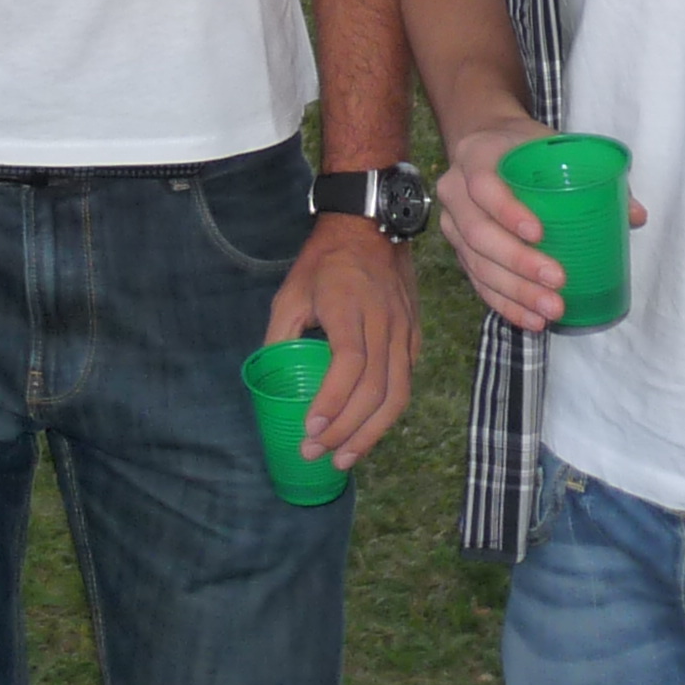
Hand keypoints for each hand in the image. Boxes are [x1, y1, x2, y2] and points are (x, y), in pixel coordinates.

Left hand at [270, 216, 417, 467]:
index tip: (311, 429)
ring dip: (371, 433)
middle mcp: (384, 322)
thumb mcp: (291, 293)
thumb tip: (269, 381)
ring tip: (344, 458)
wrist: (370, 227)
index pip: (350, 364)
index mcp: (351, 307)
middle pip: (376, 389)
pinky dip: (387, 414)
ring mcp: (405, 330)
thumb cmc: (324, 261)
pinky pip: (405, 382)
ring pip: (398, 394)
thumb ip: (280, 337)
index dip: (332, 401)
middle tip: (318, 454)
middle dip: (347, 430)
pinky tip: (365, 431)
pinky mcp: (414, 337)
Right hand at [434, 118, 642, 332]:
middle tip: (557, 280)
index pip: (483, 186)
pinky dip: (505, 304)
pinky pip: (477, 282)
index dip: (507, 211)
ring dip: (515, 291)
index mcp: (476, 156)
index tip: (541, 233)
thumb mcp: (550, 145)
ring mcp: (453, 224)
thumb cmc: (523, 146)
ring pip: (476, 263)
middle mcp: (455, 192)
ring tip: (551, 309)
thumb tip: (635, 215)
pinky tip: (531, 319)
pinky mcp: (459, 250)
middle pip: (478, 233)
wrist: (487, 144)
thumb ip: (591, 174)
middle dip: (518, 262)